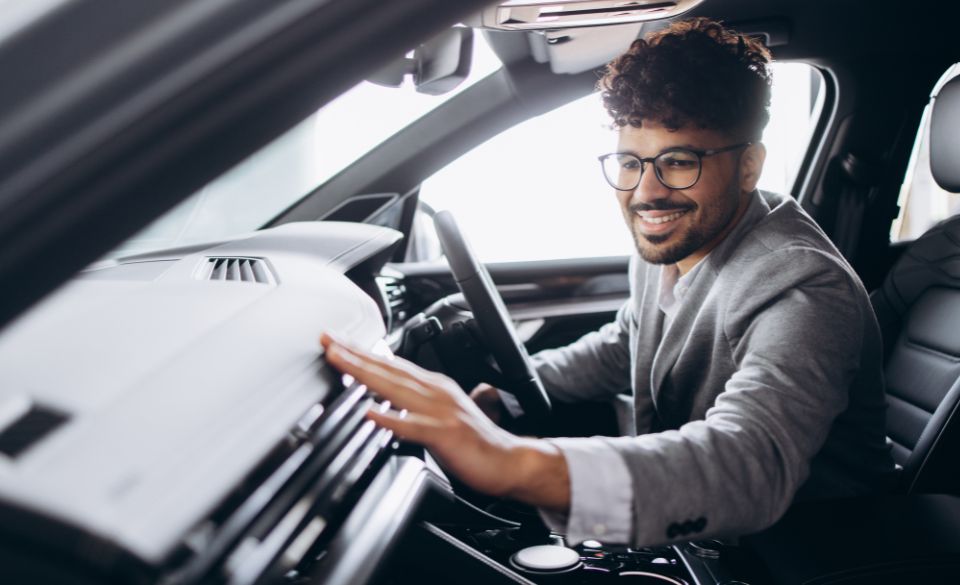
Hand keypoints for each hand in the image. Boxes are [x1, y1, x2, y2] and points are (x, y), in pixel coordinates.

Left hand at [320, 333, 570, 510]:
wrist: (509, 461)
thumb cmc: (474, 442)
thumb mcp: (440, 414)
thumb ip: (416, 403)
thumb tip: (386, 398)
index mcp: (435, 387)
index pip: (392, 364)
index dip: (362, 352)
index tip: (336, 342)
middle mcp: (437, 392)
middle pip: (389, 369)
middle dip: (356, 354)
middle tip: (328, 341)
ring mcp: (441, 412)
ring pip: (397, 389)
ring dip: (367, 374)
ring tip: (341, 363)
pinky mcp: (446, 435)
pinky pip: (415, 427)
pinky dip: (393, 420)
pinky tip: (373, 414)